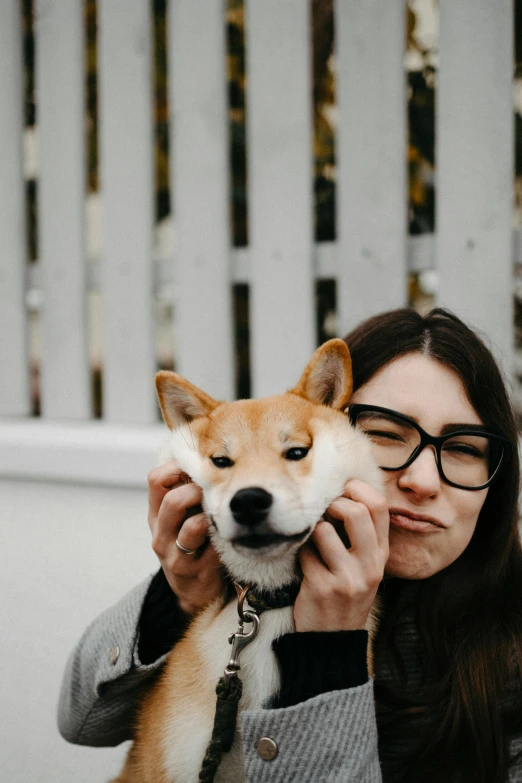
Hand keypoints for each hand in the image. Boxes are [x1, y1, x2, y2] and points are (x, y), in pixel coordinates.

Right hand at [148, 461, 223, 615]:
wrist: (194, 589)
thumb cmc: (194, 543)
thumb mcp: (184, 516)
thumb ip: (188, 491)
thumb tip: (211, 456)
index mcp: (157, 512)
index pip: (156, 479)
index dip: (177, 467)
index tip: (198, 467)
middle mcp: (160, 531)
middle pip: (172, 500)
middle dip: (198, 491)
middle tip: (214, 492)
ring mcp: (173, 553)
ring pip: (191, 526)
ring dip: (211, 515)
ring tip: (221, 512)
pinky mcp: (191, 570)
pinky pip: (210, 548)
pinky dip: (221, 536)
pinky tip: (229, 533)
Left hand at [294, 479, 388, 631]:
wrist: (333, 640)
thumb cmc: (345, 593)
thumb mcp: (364, 565)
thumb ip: (361, 534)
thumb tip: (342, 491)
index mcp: (381, 553)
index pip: (379, 505)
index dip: (357, 489)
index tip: (342, 491)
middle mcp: (370, 565)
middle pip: (356, 512)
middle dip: (333, 503)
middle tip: (324, 511)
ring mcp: (347, 578)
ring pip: (323, 530)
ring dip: (312, 530)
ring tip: (313, 542)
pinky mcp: (322, 588)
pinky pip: (304, 553)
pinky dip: (300, 553)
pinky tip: (305, 565)